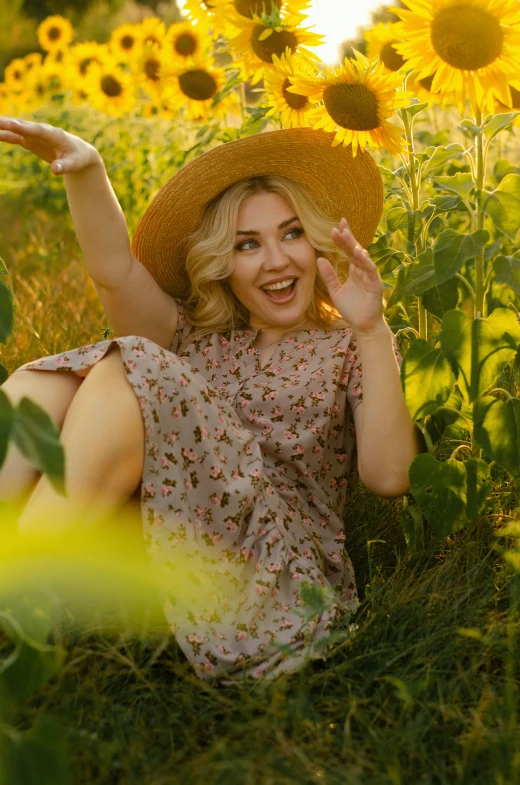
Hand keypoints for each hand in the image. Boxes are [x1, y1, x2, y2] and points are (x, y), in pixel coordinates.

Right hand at [0, 116, 100, 175]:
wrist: (78, 152)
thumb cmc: (78, 157)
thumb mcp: (75, 164)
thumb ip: (65, 166)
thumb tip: (56, 170)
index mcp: (55, 135)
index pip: (39, 130)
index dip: (26, 128)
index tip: (14, 125)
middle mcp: (43, 131)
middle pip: (24, 126)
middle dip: (9, 123)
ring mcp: (35, 135)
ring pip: (17, 129)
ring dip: (3, 126)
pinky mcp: (30, 140)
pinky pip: (16, 137)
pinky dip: (5, 136)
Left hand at [317, 218, 385, 334]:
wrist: (363, 326)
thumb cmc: (351, 309)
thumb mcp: (335, 291)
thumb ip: (328, 276)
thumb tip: (319, 259)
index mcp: (354, 270)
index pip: (348, 251)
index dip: (342, 239)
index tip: (334, 227)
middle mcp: (363, 271)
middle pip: (355, 250)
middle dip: (348, 237)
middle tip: (339, 225)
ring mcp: (370, 276)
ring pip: (362, 258)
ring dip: (354, 246)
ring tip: (346, 234)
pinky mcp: (376, 285)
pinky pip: (370, 271)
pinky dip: (365, 261)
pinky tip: (359, 253)